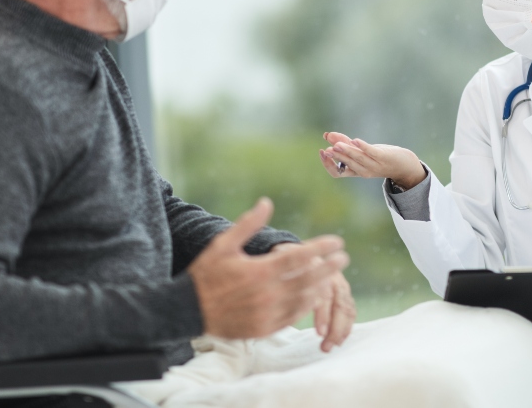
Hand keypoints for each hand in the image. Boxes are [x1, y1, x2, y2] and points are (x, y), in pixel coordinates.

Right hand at [188, 198, 349, 339]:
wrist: (188, 310)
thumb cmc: (206, 273)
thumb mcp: (223, 244)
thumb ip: (248, 224)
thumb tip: (267, 203)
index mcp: (259, 271)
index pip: (298, 257)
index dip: (320, 248)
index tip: (336, 241)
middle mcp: (267, 294)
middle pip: (308, 279)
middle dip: (328, 268)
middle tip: (343, 258)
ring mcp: (267, 314)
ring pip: (303, 301)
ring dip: (319, 287)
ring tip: (329, 277)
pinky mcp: (264, 328)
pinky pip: (292, 318)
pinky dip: (305, 307)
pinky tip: (311, 298)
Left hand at [272, 243, 355, 351]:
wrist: (294, 250)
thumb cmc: (281, 262)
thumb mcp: (278, 264)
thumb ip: (280, 278)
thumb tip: (280, 296)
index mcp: (316, 267)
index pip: (323, 293)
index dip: (322, 314)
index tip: (319, 332)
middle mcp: (331, 275)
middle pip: (339, 303)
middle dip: (334, 327)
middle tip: (325, 347)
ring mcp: (339, 283)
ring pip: (346, 307)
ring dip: (340, 330)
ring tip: (330, 347)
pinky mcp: (342, 291)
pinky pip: (349, 309)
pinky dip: (346, 326)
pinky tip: (339, 341)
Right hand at [318, 131, 426, 188]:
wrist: (403, 165)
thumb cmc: (379, 157)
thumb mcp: (360, 151)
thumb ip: (344, 143)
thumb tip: (327, 135)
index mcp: (355, 171)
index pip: (336, 173)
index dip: (328, 164)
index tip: (322, 152)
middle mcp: (362, 171)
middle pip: (346, 165)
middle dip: (336, 157)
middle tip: (326, 150)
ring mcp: (373, 165)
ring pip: (356, 158)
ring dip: (346, 151)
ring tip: (337, 145)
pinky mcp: (382, 157)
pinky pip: (371, 152)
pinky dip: (363, 147)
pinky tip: (355, 140)